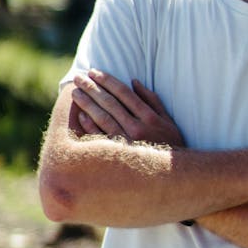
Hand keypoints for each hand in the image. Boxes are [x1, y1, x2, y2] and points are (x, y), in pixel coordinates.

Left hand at [71, 70, 185, 147]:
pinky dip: (89, 126)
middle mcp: (137, 128)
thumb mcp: (167, 119)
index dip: (107, 80)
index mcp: (149, 117)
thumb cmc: (171, 144)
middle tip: (79, 77)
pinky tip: (80, 115)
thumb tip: (134, 81)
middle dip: (92, 88)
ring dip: (87, 103)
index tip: (94, 72)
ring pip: (102, 118)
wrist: (172, 175)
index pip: (123, 93)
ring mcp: (126, 143)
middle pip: (110, 103)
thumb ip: (152, 99)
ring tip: (75, 92)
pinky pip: (100, 138)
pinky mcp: (118, 155)